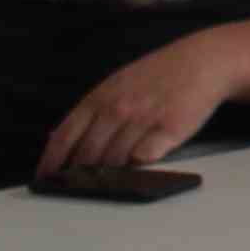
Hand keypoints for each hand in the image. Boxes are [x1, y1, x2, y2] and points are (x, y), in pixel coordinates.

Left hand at [36, 32, 238, 180]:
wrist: (203, 62)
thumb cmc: (160, 75)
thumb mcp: (116, 84)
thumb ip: (90, 111)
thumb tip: (56, 137)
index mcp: (100, 98)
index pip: (65, 137)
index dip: (52, 162)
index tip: (46, 178)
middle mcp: (117, 108)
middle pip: (88, 155)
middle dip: (80, 175)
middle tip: (78, 188)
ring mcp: (143, 119)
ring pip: (115, 160)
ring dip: (109, 175)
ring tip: (109, 182)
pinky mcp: (169, 129)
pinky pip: (145, 157)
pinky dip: (138, 167)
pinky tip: (138, 168)